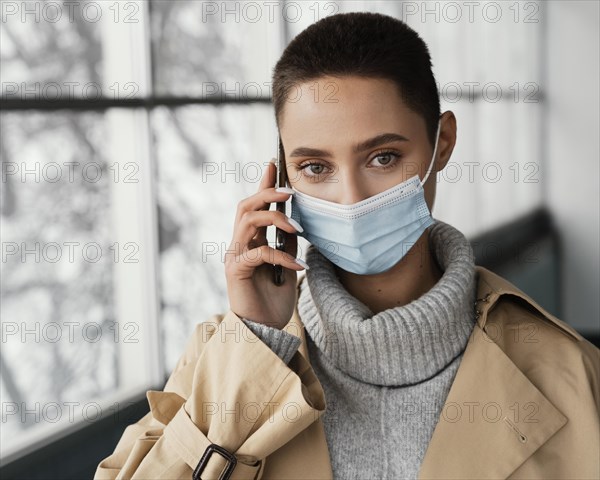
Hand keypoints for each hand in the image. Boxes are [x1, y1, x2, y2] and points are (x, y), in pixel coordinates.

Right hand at [224, 159, 306, 329]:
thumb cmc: (274, 302)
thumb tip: (295, 224)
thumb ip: (287, 246)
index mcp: (250, 242)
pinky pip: (259, 252)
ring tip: (297, 227)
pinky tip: (297, 267)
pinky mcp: (237, 271)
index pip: (254, 207)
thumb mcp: (286, 268)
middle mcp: (239, 245)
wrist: (265, 331)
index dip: (263, 185)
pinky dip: (281, 255)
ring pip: (248, 221)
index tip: (274, 165)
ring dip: (274, 218)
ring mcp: (235, 256)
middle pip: (246, 206)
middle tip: (290, 192)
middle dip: (267, 193)